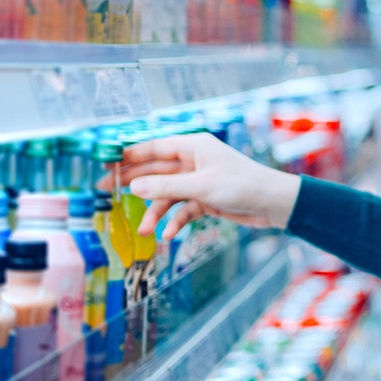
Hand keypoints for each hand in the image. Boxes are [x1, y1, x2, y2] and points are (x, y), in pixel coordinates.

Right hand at [109, 133, 301, 241]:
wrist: (273, 204)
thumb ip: (166, 186)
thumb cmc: (242, 185)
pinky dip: (174, 221)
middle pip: (156, 171)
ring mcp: (199, 181)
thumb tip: (133, 186)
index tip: (107, 164)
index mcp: (193, 146)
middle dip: (133, 183)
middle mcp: (194, 161)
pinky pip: (182, 210)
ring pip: (167, 195)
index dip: (129, 156)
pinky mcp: (206, 200)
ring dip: (155, 212)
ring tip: (144, 230)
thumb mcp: (201, 186)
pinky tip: (168, 234)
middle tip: (106, 192)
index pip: (154, 148)